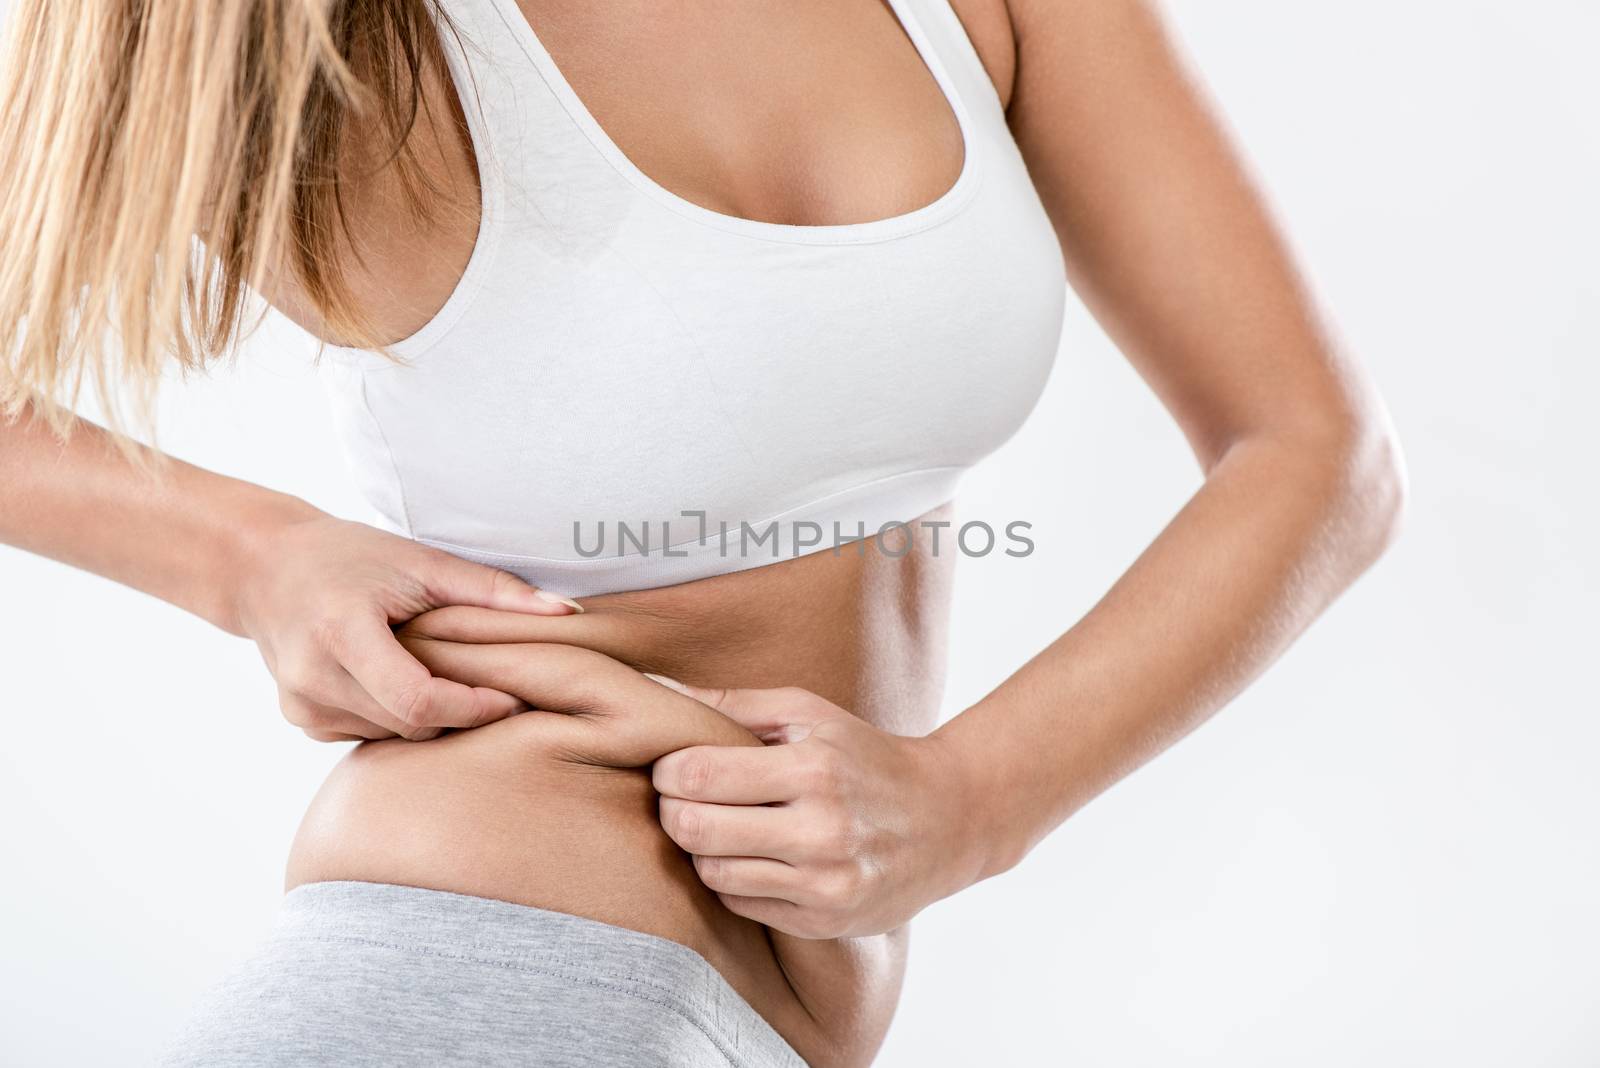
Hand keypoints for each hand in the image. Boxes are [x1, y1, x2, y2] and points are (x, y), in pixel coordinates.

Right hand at [234, 511, 582, 741]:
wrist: (264, 567)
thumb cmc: (350, 556)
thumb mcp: (423, 562)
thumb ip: (495, 590)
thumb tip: (569, 615)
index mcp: (341, 631)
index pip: (418, 701)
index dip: (472, 707)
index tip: (512, 696)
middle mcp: (312, 676)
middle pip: (410, 725)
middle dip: (460, 714)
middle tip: (499, 691)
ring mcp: (301, 704)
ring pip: (394, 737)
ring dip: (430, 718)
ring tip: (453, 680)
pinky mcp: (300, 720)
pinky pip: (370, 736)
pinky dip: (397, 718)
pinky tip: (405, 683)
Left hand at [651, 684, 986, 939]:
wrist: (948, 820)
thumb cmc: (865, 755)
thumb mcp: (808, 713)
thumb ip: (730, 703)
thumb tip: (652, 688)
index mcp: (814, 769)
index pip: (697, 775)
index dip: (668, 769)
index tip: (675, 764)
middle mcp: (821, 831)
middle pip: (694, 828)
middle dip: (673, 809)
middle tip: (683, 797)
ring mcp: (824, 884)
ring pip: (711, 871)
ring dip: (701, 847)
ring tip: (720, 823)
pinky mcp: (823, 920)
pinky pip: (740, 903)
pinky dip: (731, 877)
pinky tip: (751, 854)